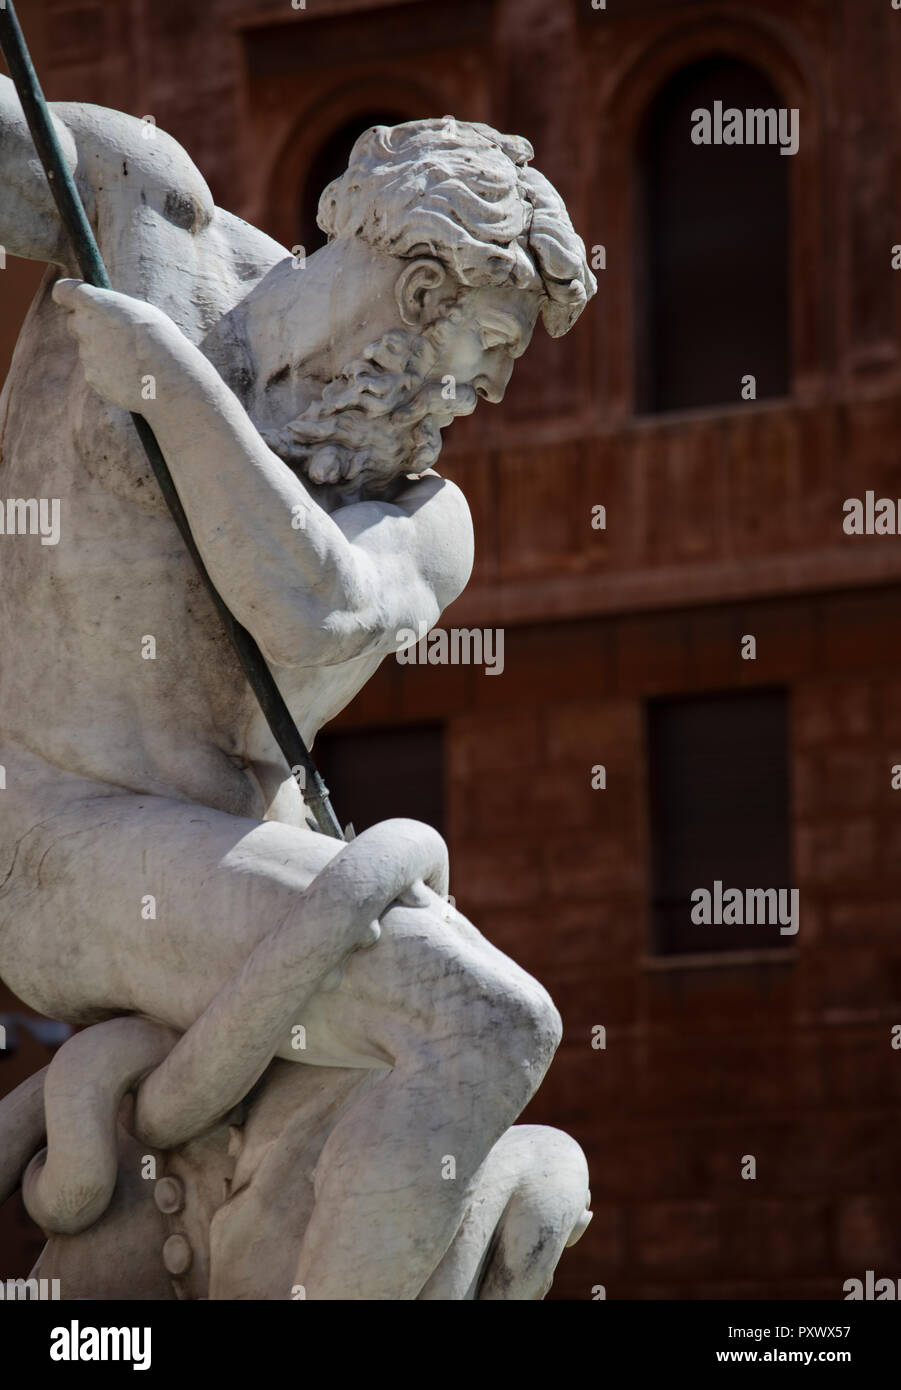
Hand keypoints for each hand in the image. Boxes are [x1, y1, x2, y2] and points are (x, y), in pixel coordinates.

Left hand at [52, 278, 181, 413]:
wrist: (167, 380)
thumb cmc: (161, 341)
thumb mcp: (140, 312)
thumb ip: (114, 310)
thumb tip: (106, 315)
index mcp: (94, 304)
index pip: (63, 291)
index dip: (68, 295)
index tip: (75, 299)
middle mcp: (83, 327)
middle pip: (74, 322)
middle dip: (90, 326)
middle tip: (115, 333)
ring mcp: (86, 355)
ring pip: (89, 349)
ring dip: (105, 352)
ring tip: (134, 359)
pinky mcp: (92, 378)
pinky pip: (97, 371)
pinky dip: (110, 372)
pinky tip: (132, 375)